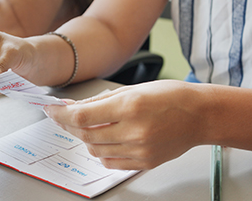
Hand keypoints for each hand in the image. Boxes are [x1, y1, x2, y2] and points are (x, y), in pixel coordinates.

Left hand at [44, 80, 208, 169]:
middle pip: (85, 135)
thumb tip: (74, 107)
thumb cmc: (172, 97)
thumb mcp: (134, 89)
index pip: (82, 116)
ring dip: (85, 139)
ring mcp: (139, 150)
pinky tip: (104, 139)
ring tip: (88, 126)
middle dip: (69, 126)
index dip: (61, 115)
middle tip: (62, 118)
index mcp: (130, 106)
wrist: (200, 115)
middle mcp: (134, 131)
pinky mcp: (144, 162)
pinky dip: (100, 152)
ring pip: (95, 150)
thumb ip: (101, 100)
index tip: (51, 110)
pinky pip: (110, 162)